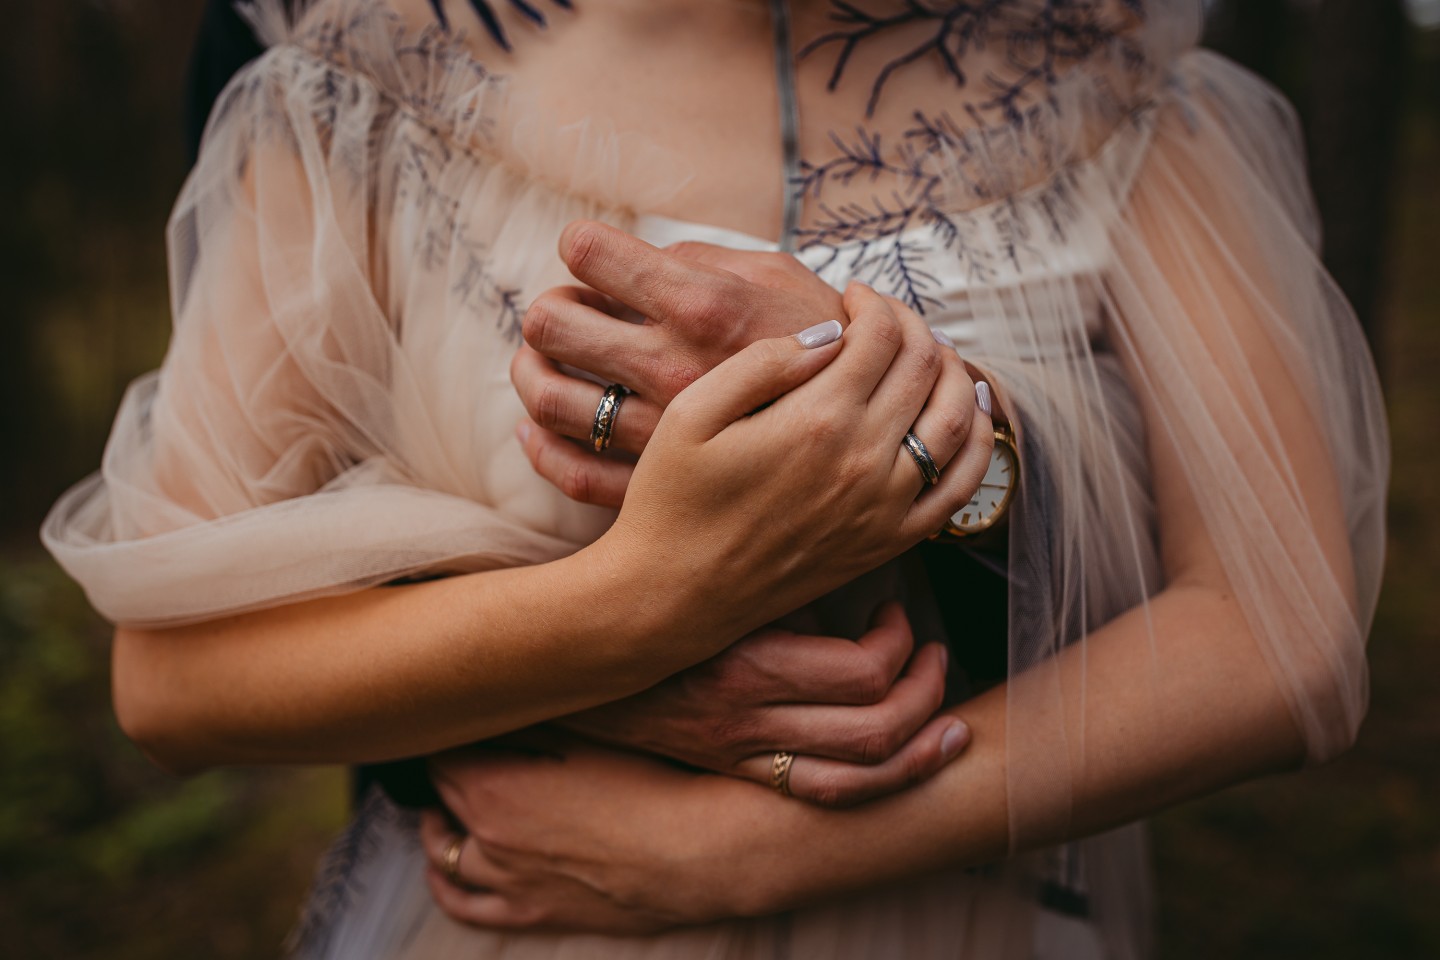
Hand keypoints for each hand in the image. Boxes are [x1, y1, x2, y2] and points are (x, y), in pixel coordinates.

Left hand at [420, 737, 745, 932]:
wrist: (698, 848)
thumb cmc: (652, 780)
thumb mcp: (588, 730)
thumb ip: (534, 717)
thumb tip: (501, 696)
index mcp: (493, 781)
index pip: (442, 746)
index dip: (454, 726)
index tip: (467, 714)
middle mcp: (487, 833)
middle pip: (441, 789)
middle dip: (450, 765)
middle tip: (469, 744)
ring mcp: (505, 879)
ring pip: (442, 850)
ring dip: (440, 823)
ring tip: (448, 804)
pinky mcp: (531, 911)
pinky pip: (463, 906)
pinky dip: (444, 884)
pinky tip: (444, 868)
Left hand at [511, 221, 846, 506]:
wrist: (878, 434)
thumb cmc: (828, 344)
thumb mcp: (782, 276)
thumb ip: (706, 258)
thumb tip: (643, 253)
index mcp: (701, 305)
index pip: (590, 253)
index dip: (581, 246)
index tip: (591, 256)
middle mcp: (672, 366)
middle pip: (551, 324)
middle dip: (551, 310)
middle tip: (571, 313)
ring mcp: (660, 432)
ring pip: (548, 399)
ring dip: (531, 371)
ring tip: (544, 363)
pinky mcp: (657, 485)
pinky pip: (572, 471)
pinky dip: (541, 447)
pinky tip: (538, 431)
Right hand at [558, 602, 970, 806]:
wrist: (573, 656)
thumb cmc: (643, 593)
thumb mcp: (709, 572)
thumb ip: (776, 571)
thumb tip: (844, 561)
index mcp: (744, 663)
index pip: (859, 670)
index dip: (897, 642)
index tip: (894, 608)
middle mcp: (749, 720)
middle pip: (873, 727)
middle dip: (922, 692)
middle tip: (932, 652)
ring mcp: (743, 752)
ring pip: (857, 775)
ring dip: (916, 748)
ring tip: (947, 719)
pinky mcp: (737, 768)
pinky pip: (821, 792)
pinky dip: (878, 782)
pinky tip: (910, 757)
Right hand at [593, 282, 991, 651]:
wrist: (673, 594)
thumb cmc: (671, 500)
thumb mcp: (694, 412)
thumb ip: (765, 361)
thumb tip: (830, 332)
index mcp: (817, 419)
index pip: (880, 336)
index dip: (873, 303)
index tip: (853, 296)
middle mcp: (864, 460)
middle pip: (923, 366)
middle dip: (911, 327)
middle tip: (884, 319)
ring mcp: (884, 506)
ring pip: (955, 418)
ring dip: (950, 372)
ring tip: (925, 354)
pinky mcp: (888, 542)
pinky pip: (959, 488)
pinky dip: (976, 443)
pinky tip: (965, 414)